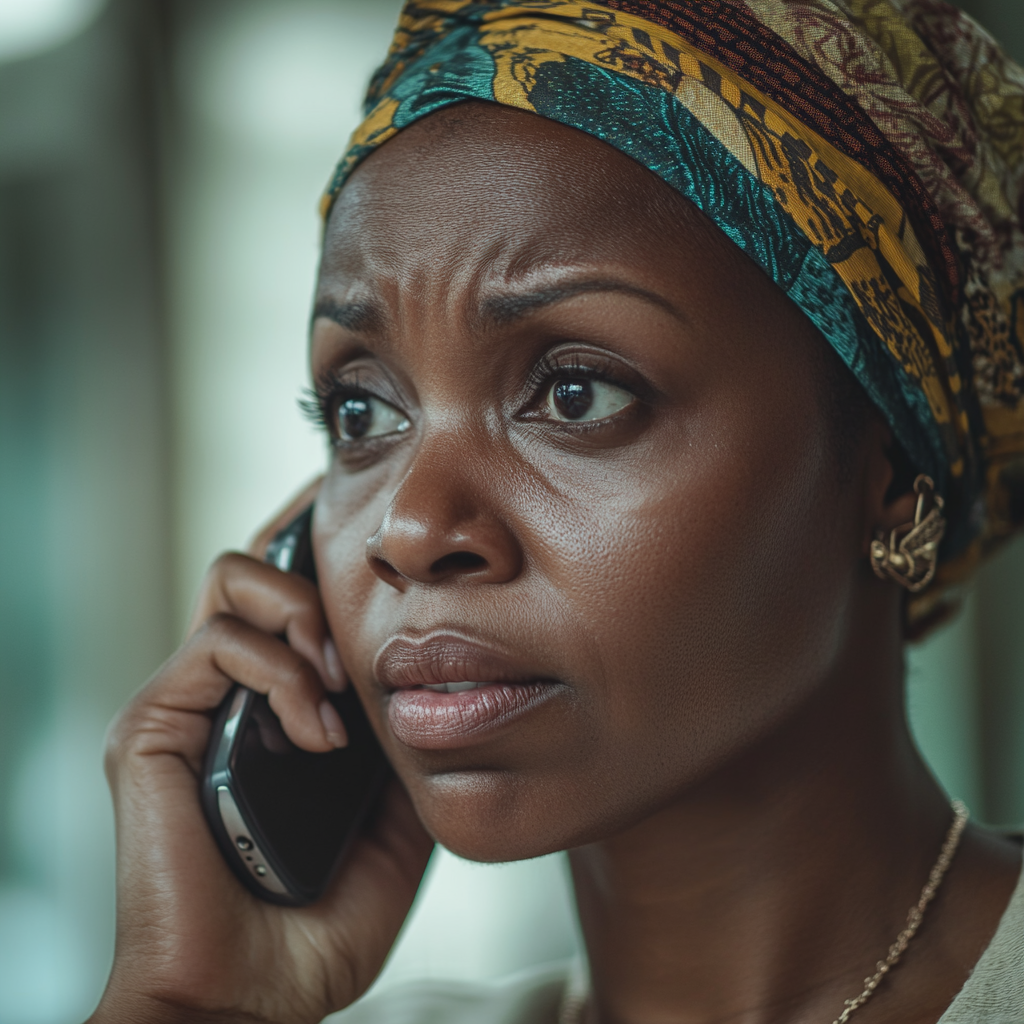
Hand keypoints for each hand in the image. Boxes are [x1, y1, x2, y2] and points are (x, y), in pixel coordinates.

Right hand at [90, 509, 432, 1023]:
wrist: (254, 997)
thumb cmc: (317, 921)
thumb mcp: (391, 819)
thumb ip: (399, 748)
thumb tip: (427, 685)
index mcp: (275, 711)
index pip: (293, 600)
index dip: (327, 554)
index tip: (374, 538)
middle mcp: (226, 695)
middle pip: (257, 566)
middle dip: (318, 574)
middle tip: (354, 641)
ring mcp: (188, 704)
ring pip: (232, 580)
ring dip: (302, 617)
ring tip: (333, 685)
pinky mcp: (154, 724)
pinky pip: (221, 645)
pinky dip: (281, 673)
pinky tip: (314, 732)